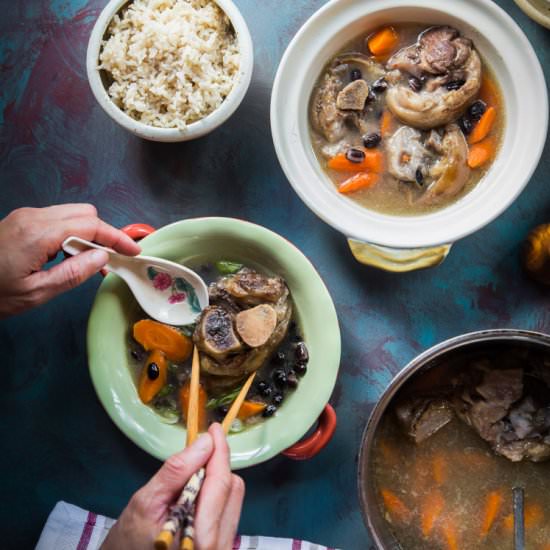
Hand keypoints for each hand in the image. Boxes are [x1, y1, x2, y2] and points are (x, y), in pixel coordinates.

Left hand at [0, 204, 140, 316]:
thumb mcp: (36, 292)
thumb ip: (73, 273)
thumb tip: (102, 257)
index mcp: (38, 234)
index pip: (91, 226)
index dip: (117, 237)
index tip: (133, 251)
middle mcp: (33, 217)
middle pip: (85, 213)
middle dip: (104, 234)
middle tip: (110, 260)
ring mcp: (26, 216)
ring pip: (73, 213)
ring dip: (89, 233)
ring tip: (88, 260)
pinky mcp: (22, 220)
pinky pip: (59, 218)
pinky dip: (73, 232)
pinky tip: (70, 254)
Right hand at [102, 424, 244, 549]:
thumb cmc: (130, 539)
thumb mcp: (147, 502)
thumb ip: (177, 472)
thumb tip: (206, 442)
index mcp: (200, 537)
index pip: (220, 483)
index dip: (219, 451)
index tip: (215, 429)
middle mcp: (219, 545)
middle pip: (231, 489)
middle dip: (217, 462)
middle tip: (202, 445)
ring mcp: (223, 547)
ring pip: (233, 497)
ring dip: (217, 478)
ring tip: (193, 474)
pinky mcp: (222, 546)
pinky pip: (229, 510)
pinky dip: (216, 493)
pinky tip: (197, 490)